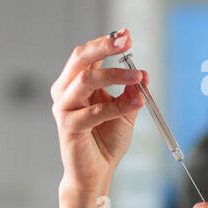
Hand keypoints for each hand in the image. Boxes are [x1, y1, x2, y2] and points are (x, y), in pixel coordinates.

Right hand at [51, 29, 147, 190]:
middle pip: (80, 60)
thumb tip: (142, 72)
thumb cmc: (105, 140)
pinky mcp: (69, 127)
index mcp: (76, 84)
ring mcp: (65, 109)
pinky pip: (94, 111)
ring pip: (86, 81)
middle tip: (124, 41)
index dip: (106, 42)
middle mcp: (65, 92)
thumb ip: (131, 91)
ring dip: (114, 75)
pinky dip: (117, 106)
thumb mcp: (125, 111)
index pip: (87, 55)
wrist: (97, 172)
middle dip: (103, 46)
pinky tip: (135, 104)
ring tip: (137, 77)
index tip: (127, 35)